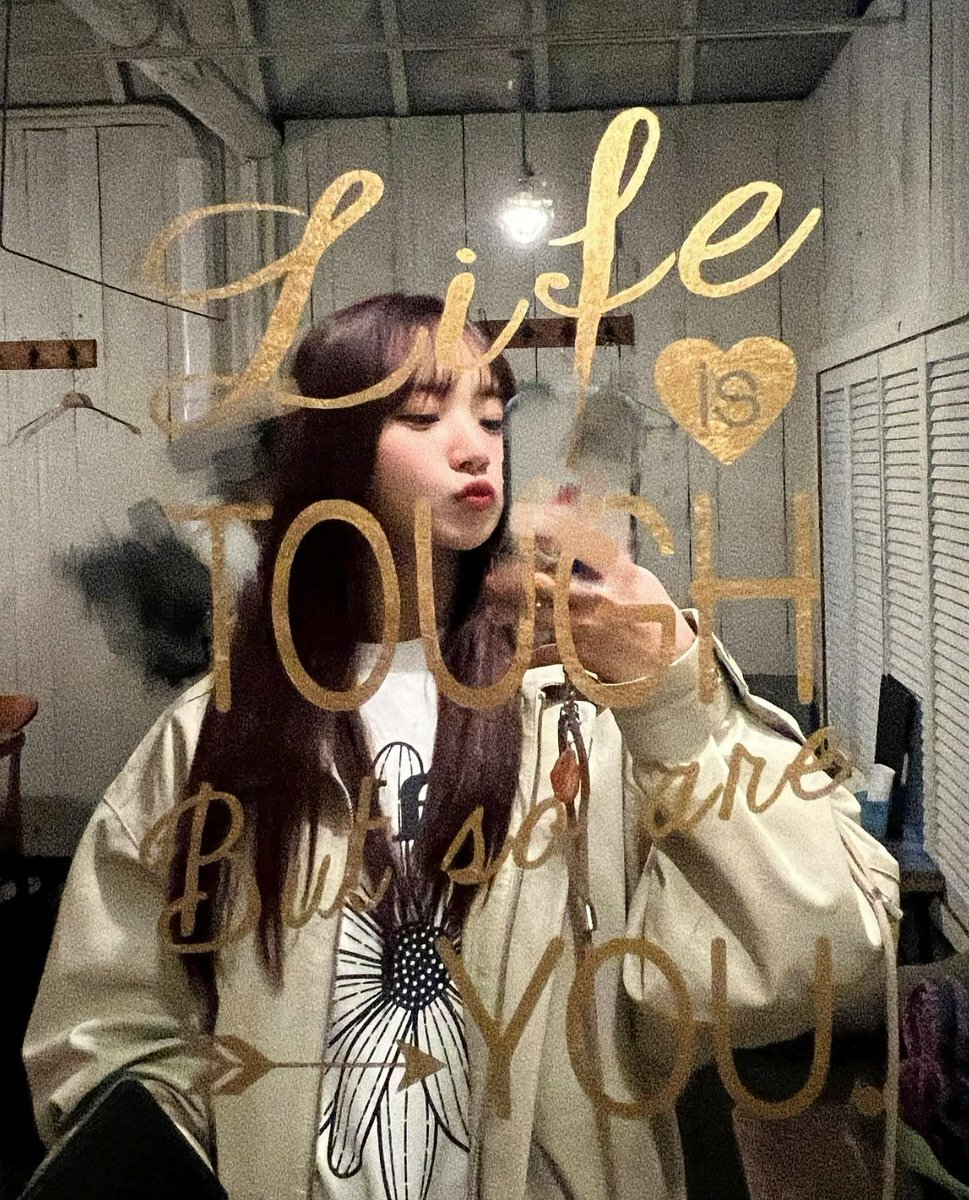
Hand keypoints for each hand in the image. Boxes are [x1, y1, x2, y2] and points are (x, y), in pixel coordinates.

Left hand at [486, 499, 694, 683]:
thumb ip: (614, 560)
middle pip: (547, 584)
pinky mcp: (579, 656)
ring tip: (497, 611)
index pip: (581, 545)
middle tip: (493, 581)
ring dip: (513, 615)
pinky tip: (519, 649)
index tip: (527, 524)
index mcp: (617, 576)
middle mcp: (598, 599)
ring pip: (538, 617)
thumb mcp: (642, 580)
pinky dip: (529, 651)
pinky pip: (545, 652)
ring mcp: (585, 629)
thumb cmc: (655, 618)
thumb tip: (590, 534)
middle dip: (515, 582)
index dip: (552, 531)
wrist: (667, 663)